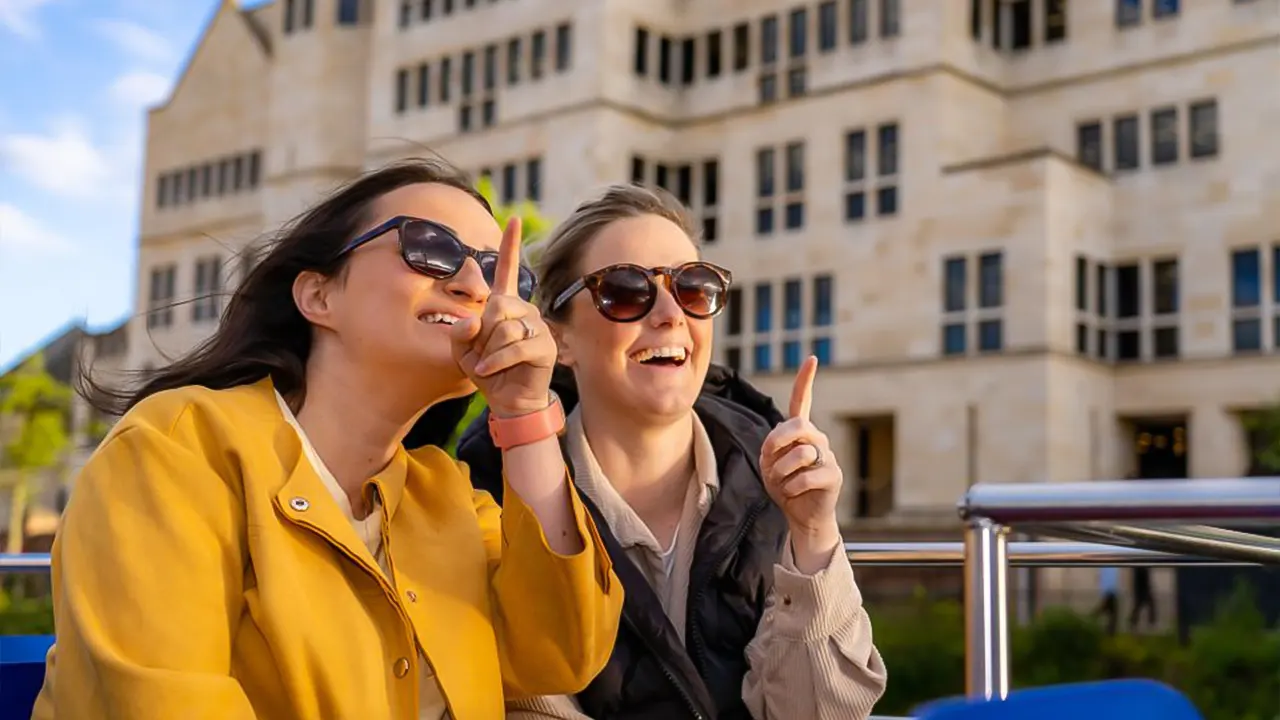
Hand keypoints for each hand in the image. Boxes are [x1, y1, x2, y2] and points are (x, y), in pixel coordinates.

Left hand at [450, 217, 556, 417]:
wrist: (509, 401)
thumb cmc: (488, 371)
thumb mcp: (463, 351)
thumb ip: (460, 332)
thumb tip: (472, 320)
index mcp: (505, 305)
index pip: (508, 269)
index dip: (510, 244)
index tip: (513, 219)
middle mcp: (524, 310)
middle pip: (496, 306)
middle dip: (482, 333)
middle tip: (482, 352)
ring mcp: (538, 327)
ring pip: (504, 328)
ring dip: (488, 351)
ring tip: (490, 364)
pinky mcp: (545, 347)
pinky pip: (514, 346)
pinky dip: (495, 361)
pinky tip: (488, 370)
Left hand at [759, 356, 842, 567]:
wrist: (802, 516)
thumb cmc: (784, 487)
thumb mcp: (769, 466)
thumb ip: (771, 450)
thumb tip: (782, 447)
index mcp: (800, 432)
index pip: (802, 401)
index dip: (805, 380)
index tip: (812, 358)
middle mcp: (817, 439)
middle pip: (798, 424)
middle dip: (776, 440)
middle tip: (768, 458)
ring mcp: (828, 456)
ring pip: (799, 454)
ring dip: (780, 472)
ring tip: (781, 483)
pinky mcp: (833, 476)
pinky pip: (804, 477)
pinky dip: (790, 488)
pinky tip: (794, 493)